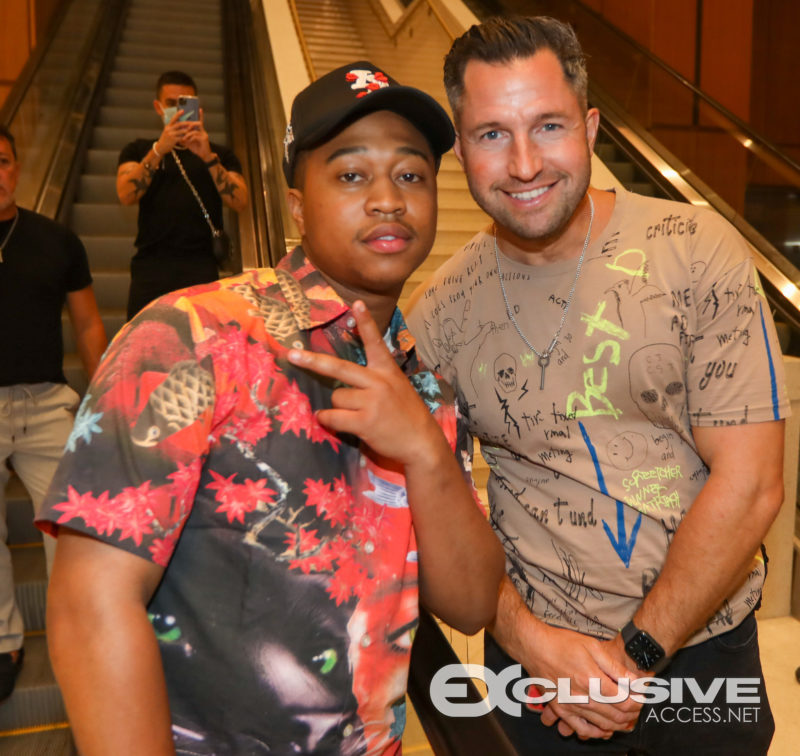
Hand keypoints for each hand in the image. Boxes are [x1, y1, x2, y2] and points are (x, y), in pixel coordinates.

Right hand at [156, 109, 192, 153]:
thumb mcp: (168, 131)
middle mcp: (169, 129)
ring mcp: (171, 134)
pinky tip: (190, 137)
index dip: (178, 114)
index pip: (173, 118)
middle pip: (179, 124)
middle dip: (187, 123)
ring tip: (194, 130)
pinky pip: (182, 137)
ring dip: (188, 130)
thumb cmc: (166, 139)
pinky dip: (186, 137)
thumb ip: (173, 128)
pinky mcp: (173, 140)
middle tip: (193, 122)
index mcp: (168, 126)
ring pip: (182, 131)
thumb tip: (181, 124)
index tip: (183, 110)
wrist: (161, 147)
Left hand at [182, 108, 212, 161]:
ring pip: (195, 130)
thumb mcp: (189, 142)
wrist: (204, 156)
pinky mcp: (204, 139)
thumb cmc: (197, 148)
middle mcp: (203, 132)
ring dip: (188, 133)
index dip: (200, 115)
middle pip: (198, 123)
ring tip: (185, 138)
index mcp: (200, 131)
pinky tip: (189, 141)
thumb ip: (185, 138)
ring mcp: (204, 135)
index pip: (200, 121)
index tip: (200, 109)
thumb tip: (178, 135)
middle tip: (185, 128)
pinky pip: (196, 136)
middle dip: (190, 124)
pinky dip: (191, 138)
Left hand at [286, 301, 442, 465]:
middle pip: (339, 367)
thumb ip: (376, 378)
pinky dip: (328, 419)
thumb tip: (343, 380)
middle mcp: (379, 382)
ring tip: (354, 414)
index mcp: (387, 370)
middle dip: (312, 361)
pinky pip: (333, 416)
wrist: (422, 442)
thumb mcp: (397, 387)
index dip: (365, 322)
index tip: (357, 303)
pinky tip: (334, 422)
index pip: (375, 342)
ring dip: (338, 406)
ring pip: (337, 396)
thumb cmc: (406, 414)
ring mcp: (372, 401)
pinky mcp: (365, 422)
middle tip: (292, 355)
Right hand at [516, 620, 641, 738]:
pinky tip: (605, 730)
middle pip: (616, 714)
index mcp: (591, 678)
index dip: (637, 701)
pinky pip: (582, 729)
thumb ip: (613, 666)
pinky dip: (596, 732)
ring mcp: (571, 705)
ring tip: (627, 717)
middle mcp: (582, 695)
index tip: (642, 697)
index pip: (623, 700)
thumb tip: (633, 681)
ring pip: (602, 723)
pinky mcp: (561, 709)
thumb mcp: (591, 646)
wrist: (534, 647)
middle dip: (631, 713)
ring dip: (619, 724)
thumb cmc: (562, 642)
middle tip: (638, 707)